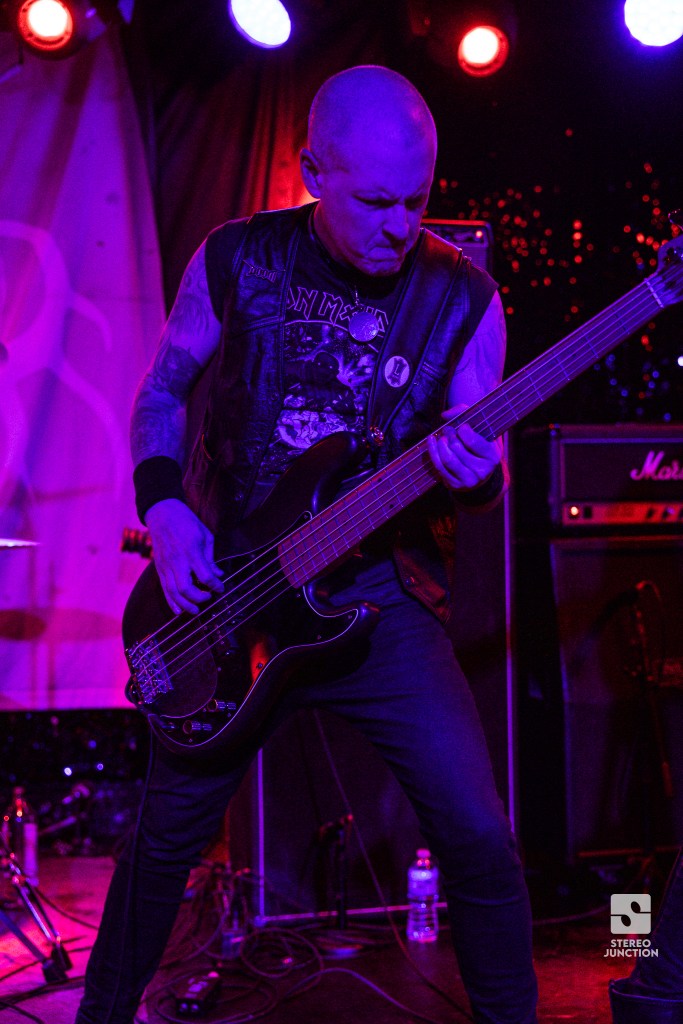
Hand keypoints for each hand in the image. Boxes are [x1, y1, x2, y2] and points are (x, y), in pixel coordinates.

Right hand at [144, 499, 223, 614]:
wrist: (162, 514)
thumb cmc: (186, 522)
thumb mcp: (205, 535)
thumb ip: (211, 558)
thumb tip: (218, 574)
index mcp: (191, 551)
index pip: (204, 575)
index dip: (215, 585)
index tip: (221, 588)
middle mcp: (177, 561)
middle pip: (186, 588)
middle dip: (199, 598)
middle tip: (209, 598)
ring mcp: (166, 566)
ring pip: (173, 592)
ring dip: (185, 604)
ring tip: (196, 611)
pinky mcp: (159, 569)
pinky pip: (164, 589)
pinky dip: (171, 602)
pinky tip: (178, 611)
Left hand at [427, 403, 502, 491]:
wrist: (479, 472)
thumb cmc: (479, 445)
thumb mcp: (481, 428)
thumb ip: (465, 413)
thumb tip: (444, 415)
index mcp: (492, 456)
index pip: (473, 441)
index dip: (463, 431)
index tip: (461, 426)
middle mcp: (482, 471)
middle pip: (458, 449)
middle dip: (450, 435)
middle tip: (448, 429)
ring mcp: (468, 480)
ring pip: (447, 459)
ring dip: (440, 444)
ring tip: (442, 437)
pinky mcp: (454, 485)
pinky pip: (439, 467)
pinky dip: (433, 452)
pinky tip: (432, 441)